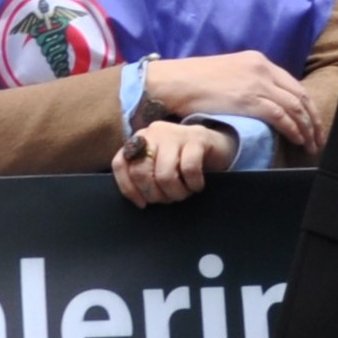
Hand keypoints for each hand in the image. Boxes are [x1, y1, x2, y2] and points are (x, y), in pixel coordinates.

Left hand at [111, 119, 235, 208]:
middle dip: (155, 195)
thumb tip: (138, 200)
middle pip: (141, 172)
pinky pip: (189, 169)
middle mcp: (153, 133)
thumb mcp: (159, 165)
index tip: (141, 204)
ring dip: (175, 193)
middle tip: (168, 199)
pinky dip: (193, 185)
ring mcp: (175, 133)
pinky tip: (197, 186)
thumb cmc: (182, 161)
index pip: (121, 164)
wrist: (216, 145)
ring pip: (164, 175)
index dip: (128, 188)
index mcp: (139, 140)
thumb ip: (144, 174)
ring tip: (184, 194)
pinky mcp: (197, 138)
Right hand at [144, 51, 321, 154]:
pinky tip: (297, 140)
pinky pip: (281, 116)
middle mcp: (263, 69)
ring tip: (309, 145)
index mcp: (258, 61)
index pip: (293, 85)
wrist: (176, 82)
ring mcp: (258, 83)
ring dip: (306, 128)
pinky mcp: (250, 98)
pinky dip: (293, 129)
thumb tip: (261, 103)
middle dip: (313, 120)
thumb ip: (248, 84)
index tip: (312, 123)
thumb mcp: (229, 74)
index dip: (306, 106)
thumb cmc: (195, 82)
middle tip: (317, 138)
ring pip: (294, 107)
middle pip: (300, 96)